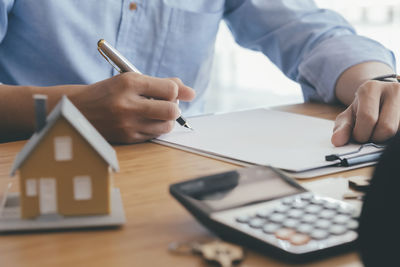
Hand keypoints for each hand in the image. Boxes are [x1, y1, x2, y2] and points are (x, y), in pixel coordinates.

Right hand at [69, 72, 194, 142]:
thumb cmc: (111, 92)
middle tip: (166, 104)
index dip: (175, 91)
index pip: (170, 89)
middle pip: (172, 110)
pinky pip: (155, 135)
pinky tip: (144, 121)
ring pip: (166, 125)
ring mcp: (127, 124)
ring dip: (166, 119)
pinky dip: (155, 128)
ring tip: (155, 113)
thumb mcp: (131, 80)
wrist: (79, 110)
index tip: (169, 92)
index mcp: (128, 83)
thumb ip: (163, 83)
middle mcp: (127, 104)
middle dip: (173, 107)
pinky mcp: (127, 138)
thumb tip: (192, 93)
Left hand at [331, 80, 399, 145]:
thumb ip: (342, 128)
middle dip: (376, 137)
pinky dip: (395, 136)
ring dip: (388, 138)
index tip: (358, 136)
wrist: (381, 94)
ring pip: (398, 130)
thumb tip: (337, 141)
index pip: (368, 118)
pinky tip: (391, 131)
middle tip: (371, 135)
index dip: (361, 134)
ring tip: (381, 131)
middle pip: (387, 127)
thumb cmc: (364, 108)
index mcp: (371, 88)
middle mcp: (393, 89)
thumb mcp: (349, 115)